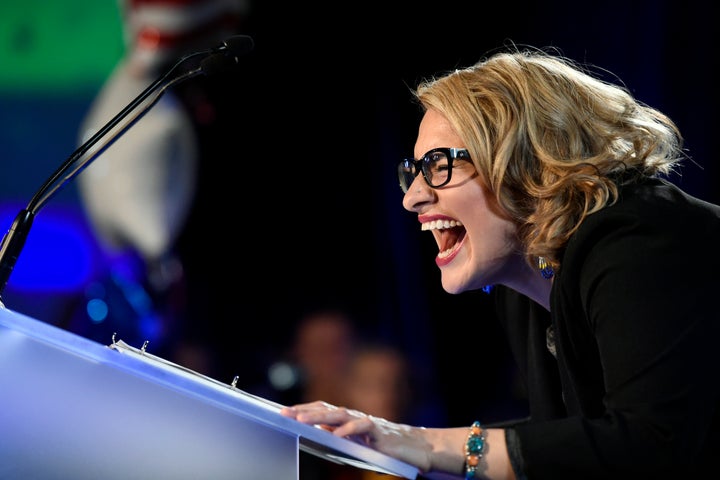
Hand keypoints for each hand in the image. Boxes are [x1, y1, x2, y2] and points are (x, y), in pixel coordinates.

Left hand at [280, 400, 434, 472]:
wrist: (418, 449)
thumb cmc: (387, 448)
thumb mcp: (359, 444)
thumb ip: (342, 438)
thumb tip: (321, 435)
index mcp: (349, 420)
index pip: (323, 410)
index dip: (304, 410)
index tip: (283, 412)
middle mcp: (356, 417)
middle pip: (327, 409)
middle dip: (304, 411)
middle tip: (284, 413)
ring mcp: (368, 422)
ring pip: (341, 415)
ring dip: (320, 416)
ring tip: (302, 421)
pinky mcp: (380, 432)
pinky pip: (363, 427)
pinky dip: (349, 430)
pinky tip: (335, 434)